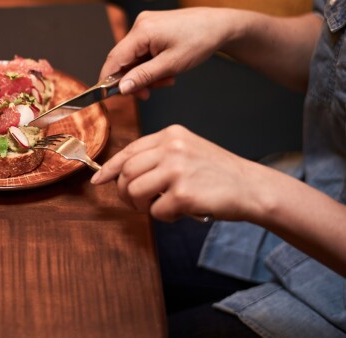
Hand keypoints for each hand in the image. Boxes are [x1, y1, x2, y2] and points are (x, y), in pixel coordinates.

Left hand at [91, 125, 264, 221]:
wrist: (252, 188)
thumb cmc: (218, 173)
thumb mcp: (188, 150)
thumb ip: (158, 156)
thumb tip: (122, 173)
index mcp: (171, 135)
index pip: (129, 150)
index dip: (109, 167)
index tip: (99, 179)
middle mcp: (172, 148)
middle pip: (126, 171)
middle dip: (124, 191)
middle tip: (134, 202)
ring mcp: (177, 170)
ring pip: (134, 190)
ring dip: (140, 205)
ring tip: (156, 206)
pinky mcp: (183, 194)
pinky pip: (156, 210)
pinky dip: (163, 216)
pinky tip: (179, 212)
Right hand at [100, 8, 235, 96]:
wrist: (219, 26)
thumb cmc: (200, 41)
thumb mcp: (172, 65)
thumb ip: (143, 77)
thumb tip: (121, 88)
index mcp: (142, 31)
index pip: (114, 58)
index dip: (107, 79)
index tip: (106, 96)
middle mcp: (140, 24)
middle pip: (123, 59)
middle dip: (134, 79)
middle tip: (147, 94)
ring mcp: (145, 25)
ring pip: (133, 58)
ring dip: (145, 74)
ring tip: (166, 80)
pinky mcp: (151, 28)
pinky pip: (142, 52)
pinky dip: (150, 65)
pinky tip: (165, 70)